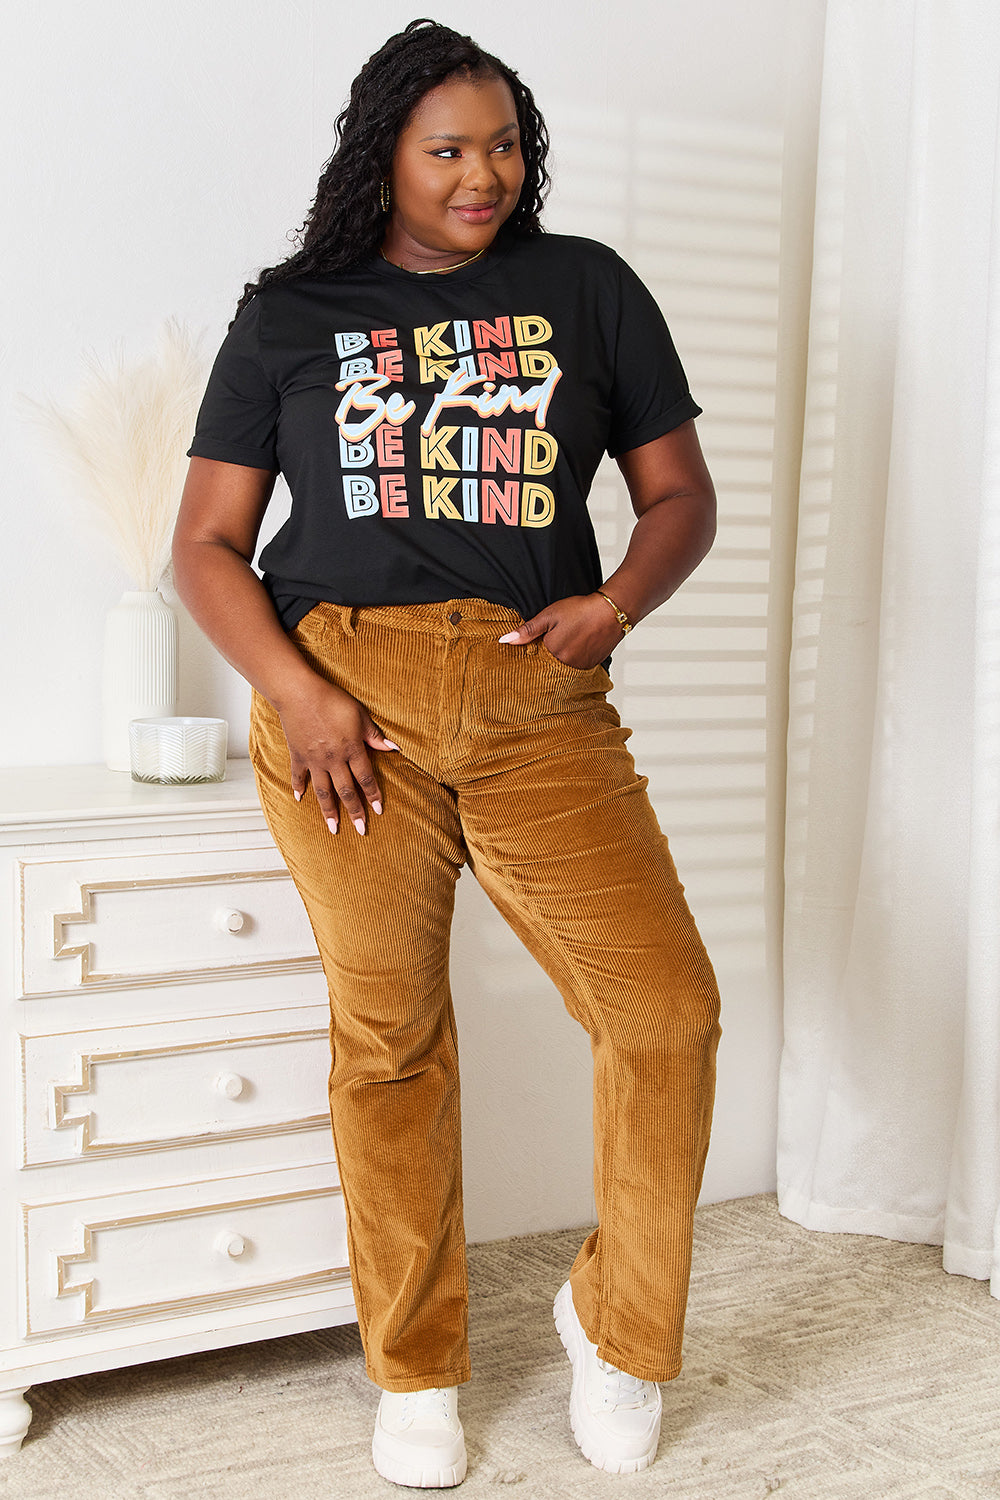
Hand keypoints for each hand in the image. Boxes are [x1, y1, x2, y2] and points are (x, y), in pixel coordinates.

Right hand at [277, 676, 397, 835]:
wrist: (300, 693)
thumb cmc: (333, 700)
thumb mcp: (360, 715)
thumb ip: (375, 735)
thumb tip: (394, 748)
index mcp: (352, 750)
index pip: (366, 778)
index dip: (373, 795)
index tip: (378, 811)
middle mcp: (333, 760)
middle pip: (346, 791)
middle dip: (355, 812)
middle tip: (361, 829)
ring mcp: (314, 760)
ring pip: (324, 791)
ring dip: (329, 811)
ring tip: (333, 828)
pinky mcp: (298, 755)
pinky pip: (298, 776)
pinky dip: (298, 788)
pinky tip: (299, 800)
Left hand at [497, 592, 625, 667]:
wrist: (611, 612)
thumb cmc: (580, 610)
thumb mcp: (549, 616)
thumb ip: (528, 630)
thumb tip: (505, 640)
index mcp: (552, 653)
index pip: (533, 660)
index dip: (531, 652)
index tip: (531, 645)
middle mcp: (565, 665)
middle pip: (547, 667)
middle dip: (544, 658)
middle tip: (553, 642)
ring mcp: (579, 667)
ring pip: (561, 668)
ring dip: (559, 660)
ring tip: (566, 643)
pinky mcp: (591, 666)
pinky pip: (575, 668)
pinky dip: (572, 661)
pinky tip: (575, 647)